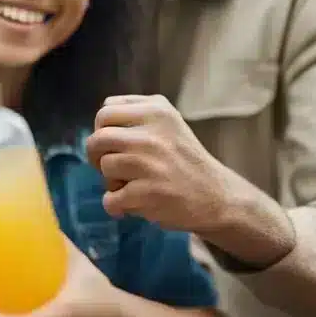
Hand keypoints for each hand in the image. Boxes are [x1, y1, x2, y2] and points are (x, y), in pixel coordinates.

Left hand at [86, 94, 236, 234]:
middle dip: (96, 155)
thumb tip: (98, 124)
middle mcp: (152, 134)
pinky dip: (115, 205)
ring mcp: (149, 164)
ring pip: (104, 167)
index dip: (101, 129)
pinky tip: (132, 205)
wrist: (219, 198)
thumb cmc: (184, 161)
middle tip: (110, 167)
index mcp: (157, 111)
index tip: (112, 143)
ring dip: (111, 181)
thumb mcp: (168, 123)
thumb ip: (136, 115)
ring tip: (132, 186)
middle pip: (97, 138)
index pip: (105, 111)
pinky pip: (109, 198)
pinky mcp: (147, 193)